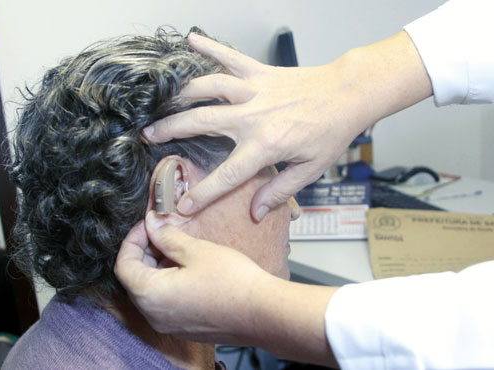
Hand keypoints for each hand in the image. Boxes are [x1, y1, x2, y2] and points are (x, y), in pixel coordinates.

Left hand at [115, 211, 339, 364]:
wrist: (264, 313)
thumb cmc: (232, 282)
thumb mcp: (195, 250)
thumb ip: (167, 236)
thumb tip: (151, 224)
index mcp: (150, 295)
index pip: (123, 264)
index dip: (133, 239)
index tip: (149, 224)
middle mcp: (154, 315)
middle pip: (135, 279)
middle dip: (145, 252)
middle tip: (164, 232)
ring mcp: (169, 325)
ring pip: (151, 291)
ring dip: (158, 267)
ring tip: (179, 247)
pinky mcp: (185, 328)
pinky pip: (166, 303)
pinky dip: (169, 282)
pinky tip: (190, 267)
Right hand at [143, 33, 373, 220]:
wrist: (348, 94)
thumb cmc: (330, 132)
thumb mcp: (309, 170)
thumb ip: (279, 191)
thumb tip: (254, 212)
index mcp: (265, 145)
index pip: (227, 174)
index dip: (203, 193)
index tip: (183, 205)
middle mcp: (253, 115)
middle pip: (202, 122)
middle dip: (171, 130)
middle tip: (150, 135)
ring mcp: (254, 90)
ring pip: (209, 88)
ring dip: (183, 95)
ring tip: (165, 103)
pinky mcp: (260, 73)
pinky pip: (230, 57)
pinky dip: (211, 47)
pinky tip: (192, 39)